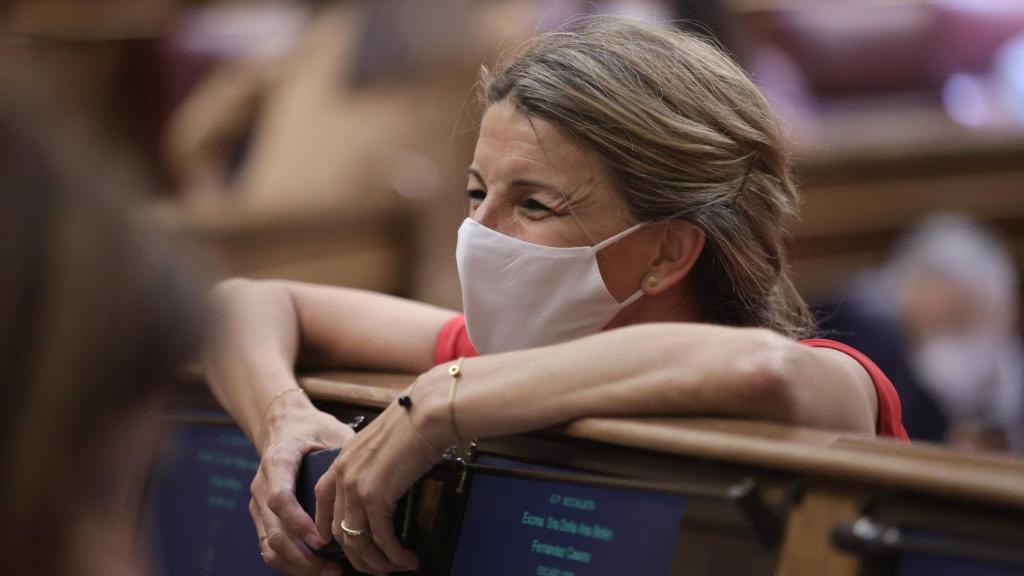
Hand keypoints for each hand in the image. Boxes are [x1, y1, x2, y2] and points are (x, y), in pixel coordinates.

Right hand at [251, 398, 354, 575]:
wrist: (285, 426)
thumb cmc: (312, 429)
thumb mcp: (330, 430)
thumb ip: (345, 449)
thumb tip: (370, 471)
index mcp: (277, 461)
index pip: (280, 498)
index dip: (299, 522)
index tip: (321, 540)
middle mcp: (261, 486)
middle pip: (274, 532)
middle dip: (303, 556)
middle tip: (333, 568)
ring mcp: (258, 505)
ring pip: (270, 546)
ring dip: (298, 566)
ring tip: (329, 572)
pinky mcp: (263, 518)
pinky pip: (271, 548)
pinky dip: (292, 564)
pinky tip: (317, 568)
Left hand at [315, 366, 452, 574]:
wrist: (426, 412)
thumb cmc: (414, 421)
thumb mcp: (382, 443)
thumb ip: (374, 465)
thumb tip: (387, 485)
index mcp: (342, 460)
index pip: (323, 504)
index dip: (329, 530)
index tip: (342, 546)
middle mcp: (343, 475)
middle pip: (338, 530)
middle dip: (357, 555)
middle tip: (375, 566)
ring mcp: (356, 487)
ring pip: (357, 540)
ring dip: (376, 561)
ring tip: (394, 568)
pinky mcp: (375, 496)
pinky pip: (381, 538)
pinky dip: (394, 554)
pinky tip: (406, 558)